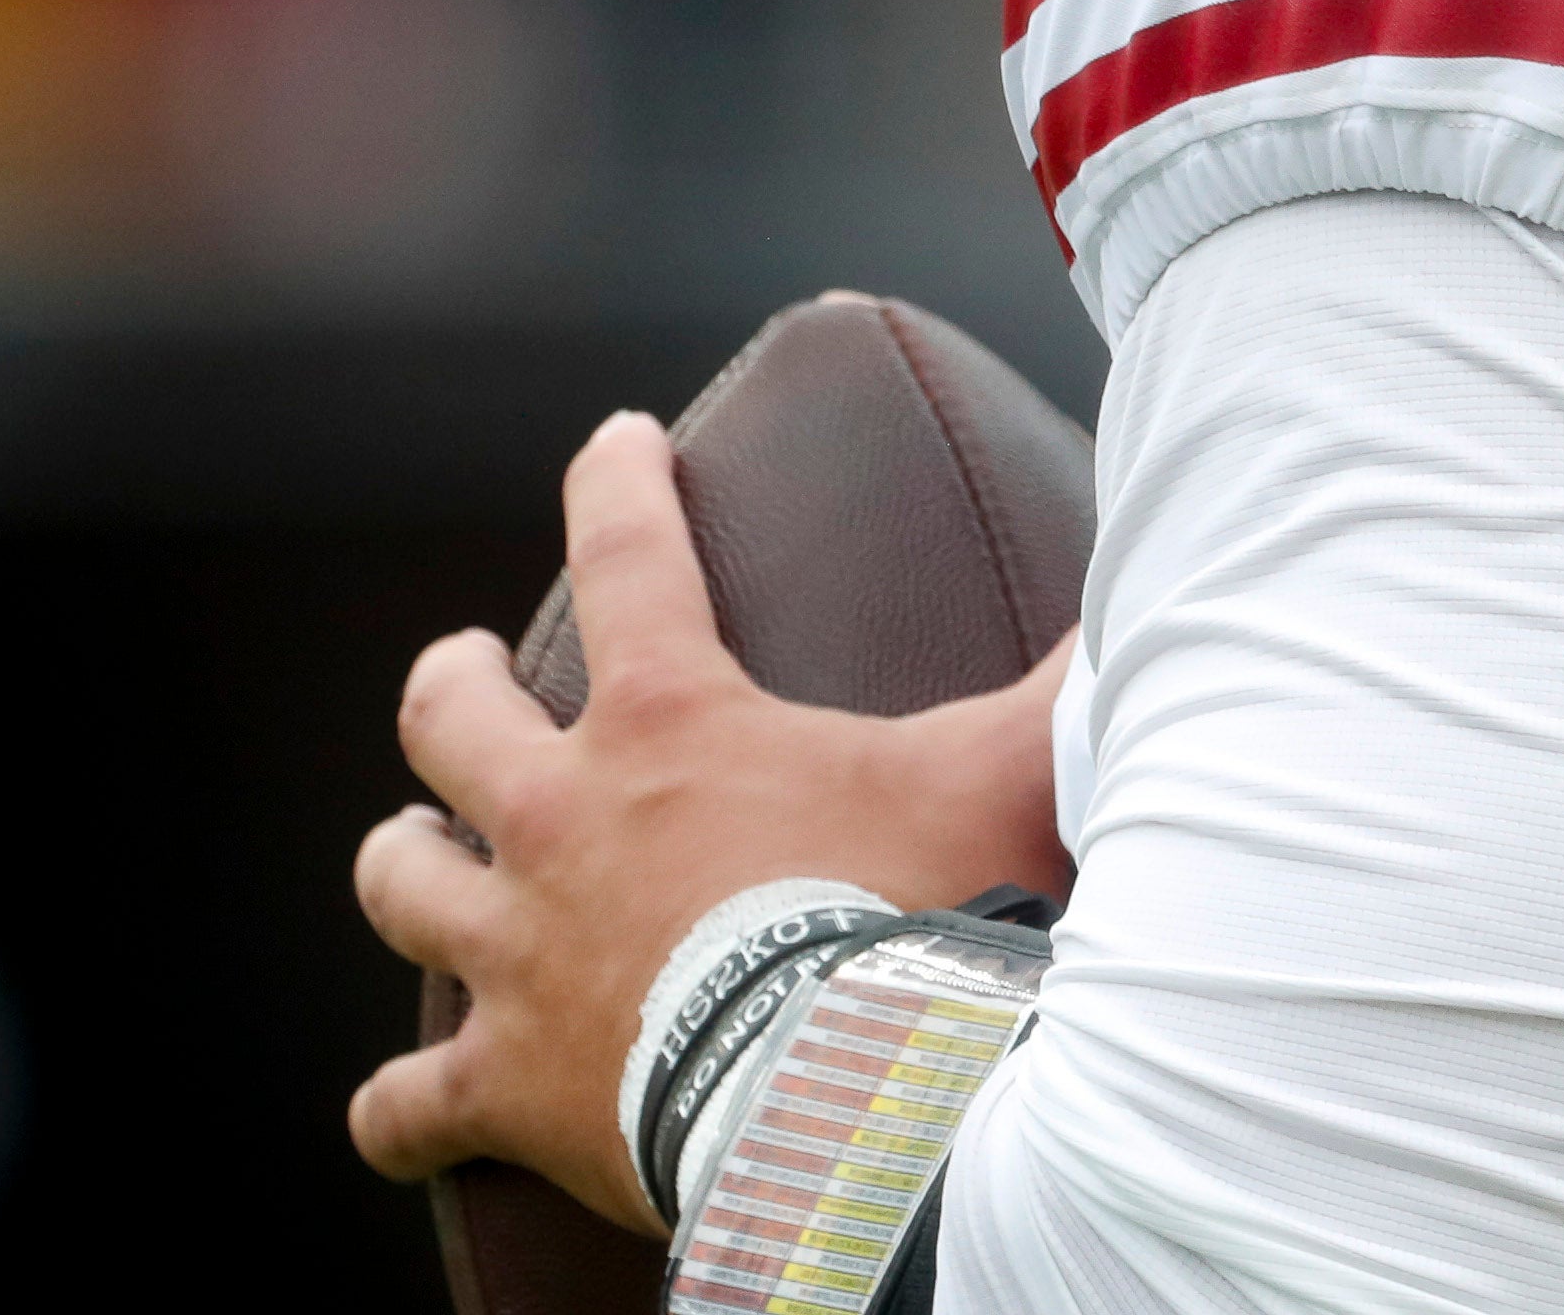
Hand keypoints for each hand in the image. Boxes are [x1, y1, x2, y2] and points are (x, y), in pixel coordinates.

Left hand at [348, 410, 1078, 1224]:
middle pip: (448, 714)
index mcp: (669, 724)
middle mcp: (560, 821)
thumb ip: (1068, 683)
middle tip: (470, 671)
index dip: (617, 481)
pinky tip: (403, 1121)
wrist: (849, 1106)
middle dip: (455, 683)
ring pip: (401, 884)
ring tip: (411, 848)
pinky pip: (407, 1110)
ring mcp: (516, 956)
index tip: (615, 441)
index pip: (626, 550)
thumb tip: (1161, 589)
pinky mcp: (504, 1087)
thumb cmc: (924, 920)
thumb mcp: (1006, 776)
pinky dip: (403, 1117)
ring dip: (405, 862)